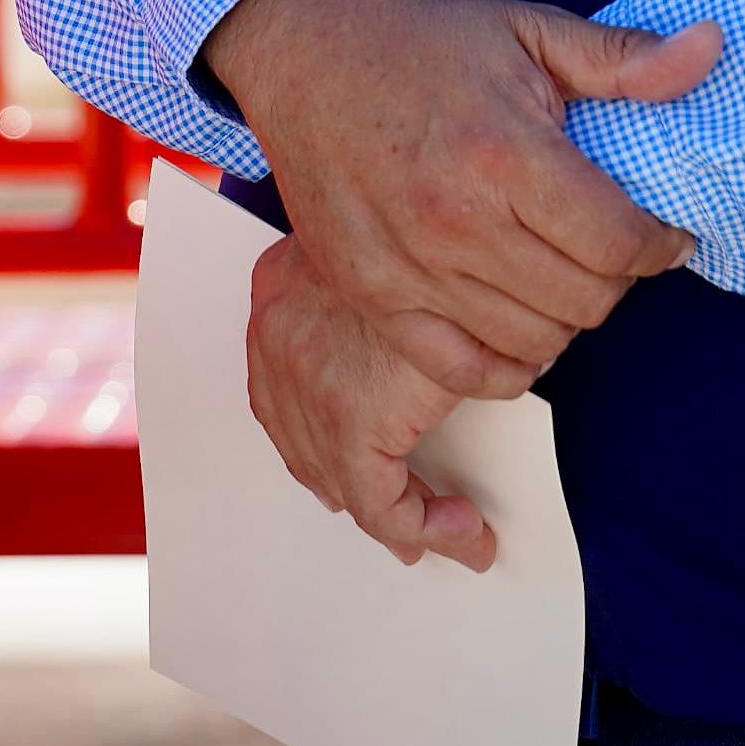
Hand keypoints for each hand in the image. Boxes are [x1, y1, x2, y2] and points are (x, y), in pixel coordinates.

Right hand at [202, 0, 718, 395]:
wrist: (306, 50)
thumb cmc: (423, 40)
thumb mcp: (528, 28)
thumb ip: (623, 59)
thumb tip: (711, 49)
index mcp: (501, 152)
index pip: (619, 242)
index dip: (659, 243)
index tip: (660, 231)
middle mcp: (454, 220)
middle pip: (586, 301)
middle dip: (616, 278)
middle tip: (608, 247)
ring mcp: (408, 267)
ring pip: (535, 342)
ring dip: (566, 316)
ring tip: (561, 272)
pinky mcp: (372, 295)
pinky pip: (465, 370)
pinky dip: (507, 360)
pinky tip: (517, 317)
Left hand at [246, 234, 490, 569]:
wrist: (455, 216)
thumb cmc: (431, 220)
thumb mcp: (387, 248)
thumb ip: (375, 291)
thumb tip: (394, 341)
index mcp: (277, 290)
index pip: (281, 386)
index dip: (317, 437)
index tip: (361, 465)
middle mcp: (276, 335)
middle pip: (302, 438)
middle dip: (349, 483)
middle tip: (407, 511)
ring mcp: (306, 380)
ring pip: (344, 479)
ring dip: (401, 515)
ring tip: (450, 526)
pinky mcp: (353, 419)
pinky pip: (384, 506)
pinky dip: (425, 528)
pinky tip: (468, 529)